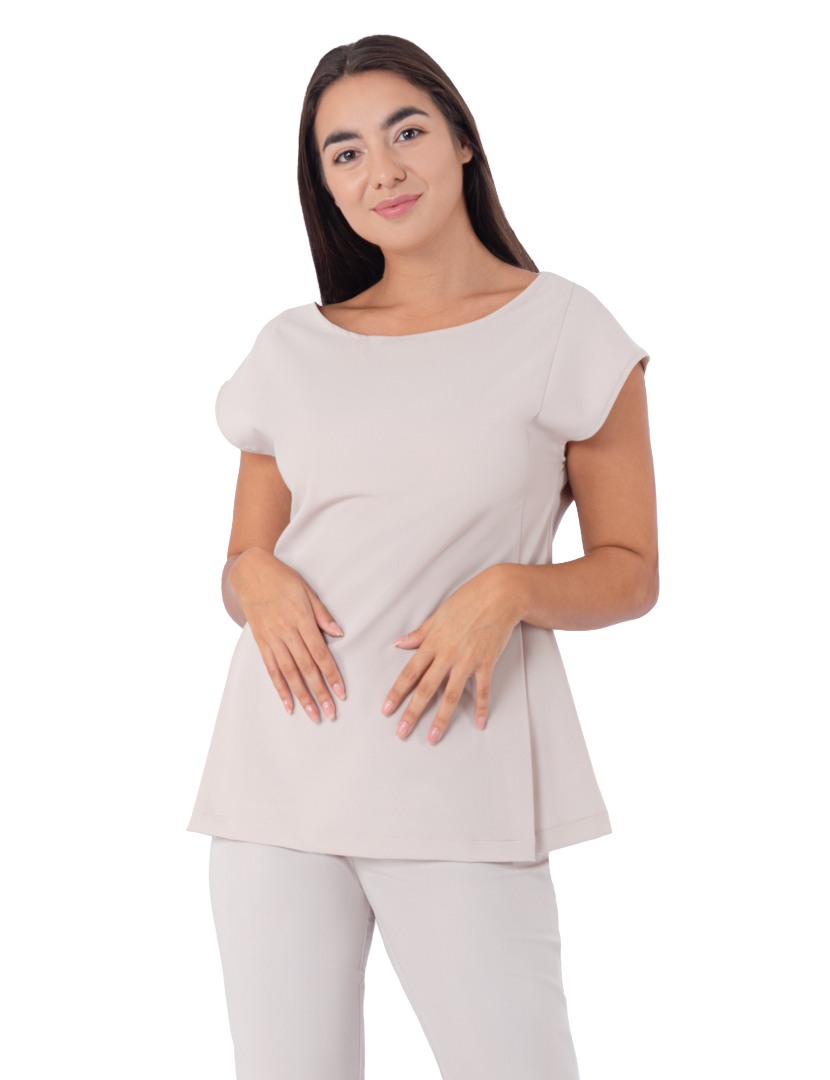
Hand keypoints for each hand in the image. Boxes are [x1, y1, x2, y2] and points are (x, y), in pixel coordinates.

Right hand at [230, 549, 346, 722]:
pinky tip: (288, 705)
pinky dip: (280, 689)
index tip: (341, 692)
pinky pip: (271, 670)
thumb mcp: (306, 590)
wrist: (250, 572)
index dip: (331, 674)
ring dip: (302, 696)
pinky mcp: (261, 642)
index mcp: (301, 618)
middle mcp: (286, 632)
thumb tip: (339, 633)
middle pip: (306, 668)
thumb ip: (322, 613)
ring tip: (313, 714)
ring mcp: (272, 639)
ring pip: (289, 673)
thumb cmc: (282, 578)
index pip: (320, 652)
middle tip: (331, 712)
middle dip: (320, 692)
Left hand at [380, 565, 519, 744]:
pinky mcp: (486, 663)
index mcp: (432, 642)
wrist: (499, 594)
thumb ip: (419, 633)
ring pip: (451, 695)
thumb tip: (399, 643)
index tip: (386, 709)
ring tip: (433, 737)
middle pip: (425, 689)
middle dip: (412, 713)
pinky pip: (483, 690)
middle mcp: (447, 655)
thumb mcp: (438, 615)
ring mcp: (467, 661)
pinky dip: (481, 708)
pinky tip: (479, 723)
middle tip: (401, 732)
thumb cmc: (467, 600)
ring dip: (441, 718)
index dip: (397, 692)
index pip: (409, 673)